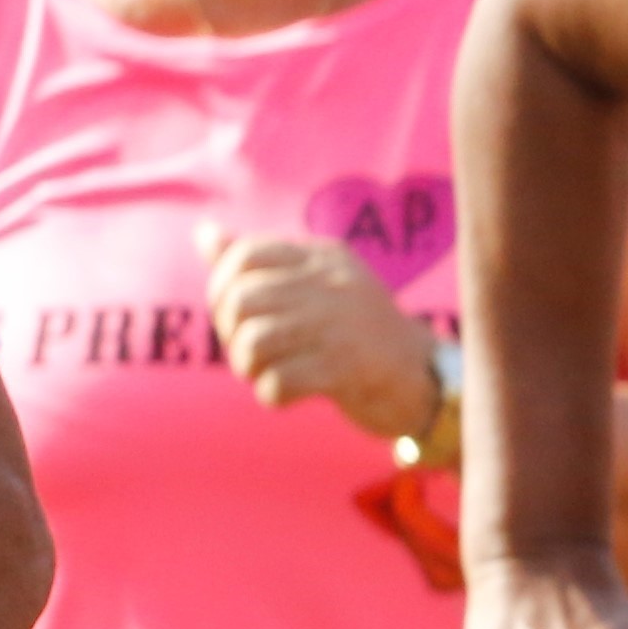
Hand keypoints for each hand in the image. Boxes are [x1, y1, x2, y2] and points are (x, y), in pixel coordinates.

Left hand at [200, 225, 442, 442]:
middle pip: (241, 299)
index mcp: (325, 259)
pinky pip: (277, 382)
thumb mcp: (318, 284)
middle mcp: (332, 285)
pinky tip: (287, 394)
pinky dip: (271, 394)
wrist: (424, 377)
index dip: (222, 287)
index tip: (235, 315)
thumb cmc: (358, 330)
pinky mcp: (346, 371)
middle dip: (231, 333)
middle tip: (250, 351)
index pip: (246, 255)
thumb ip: (262, 262)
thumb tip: (204, 233)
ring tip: (265, 373)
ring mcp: (341, 327)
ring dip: (248, 367)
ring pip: (254, 341)